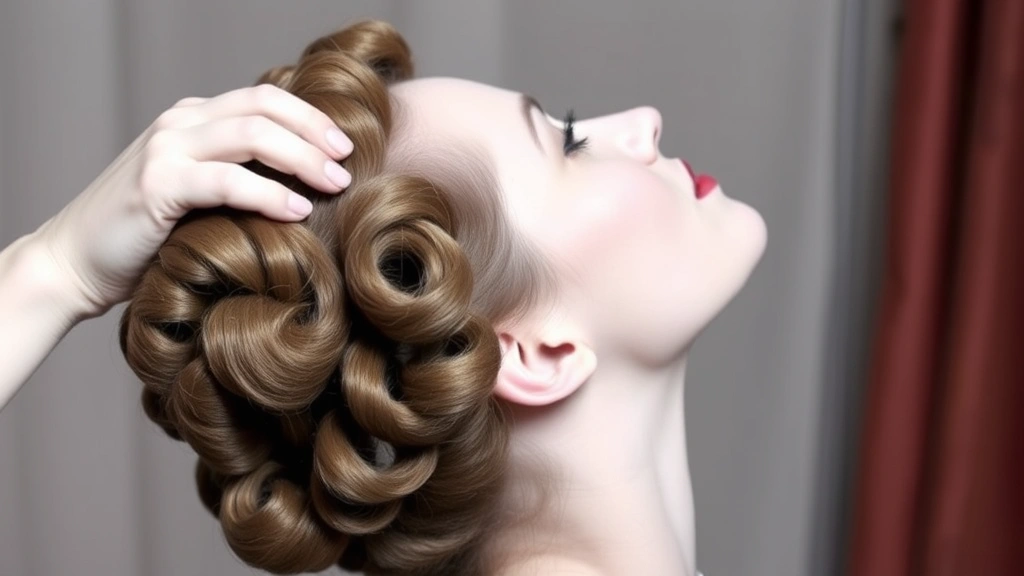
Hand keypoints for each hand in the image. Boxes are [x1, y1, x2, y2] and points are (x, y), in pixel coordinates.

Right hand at [30, 83, 353, 319]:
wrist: (77, 261)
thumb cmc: (148, 236)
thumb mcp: (201, 194)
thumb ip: (239, 176)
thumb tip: (310, 184)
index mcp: (194, 118)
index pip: (264, 99)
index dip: (311, 118)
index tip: (345, 146)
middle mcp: (180, 123)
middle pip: (265, 108)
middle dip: (315, 134)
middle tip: (348, 165)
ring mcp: (166, 149)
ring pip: (251, 134)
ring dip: (302, 159)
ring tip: (335, 184)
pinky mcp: (156, 185)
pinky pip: (226, 180)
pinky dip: (268, 193)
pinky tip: (297, 209)